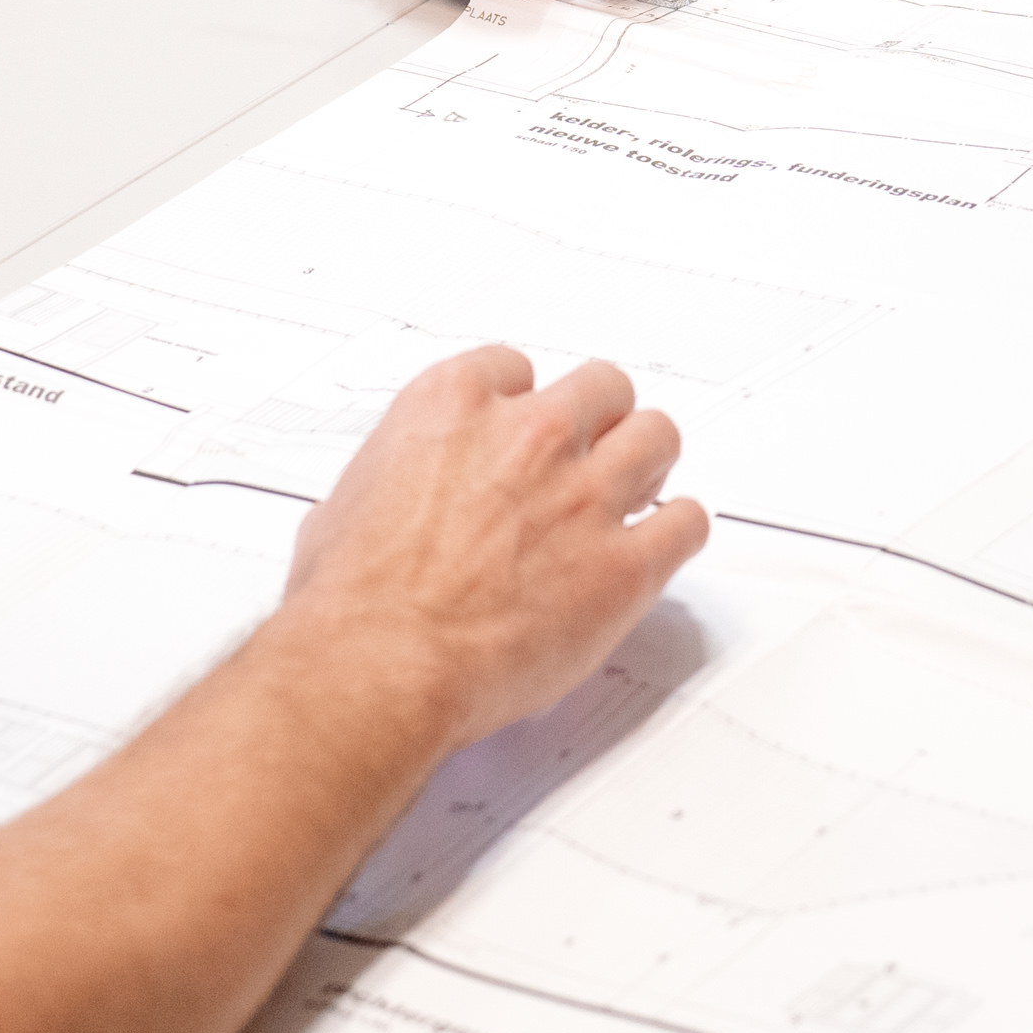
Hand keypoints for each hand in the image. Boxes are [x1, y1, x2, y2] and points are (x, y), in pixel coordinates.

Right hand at [272, 342, 708, 753]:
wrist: (381, 664)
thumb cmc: (353, 600)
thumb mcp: (345, 503)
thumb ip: (394, 478)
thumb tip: (394, 496)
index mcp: (453, 405)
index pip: (514, 368)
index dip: (523, 402)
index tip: (525, 423)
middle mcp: (529, 435)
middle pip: (602, 388)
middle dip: (599, 420)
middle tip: (594, 451)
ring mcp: (585, 495)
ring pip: (658, 437)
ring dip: (649, 461)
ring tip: (642, 485)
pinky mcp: (625, 564)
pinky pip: (686, 524)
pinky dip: (680, 531)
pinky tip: (667, 541)